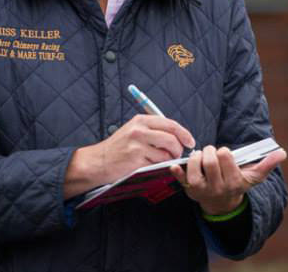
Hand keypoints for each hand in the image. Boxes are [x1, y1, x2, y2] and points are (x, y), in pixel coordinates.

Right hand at [64, 115, 194, 197]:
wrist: (98, 161)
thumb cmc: (118, 147)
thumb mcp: (133, 130)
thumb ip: (153, 129)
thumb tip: (177, 135)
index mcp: (141, 120)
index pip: (170, 124)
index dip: (184, 133)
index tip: (190, 141)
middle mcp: (139, 131)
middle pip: (171, 138)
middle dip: (178, 149)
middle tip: (177, 154)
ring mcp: (137, 146)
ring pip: (166, 153)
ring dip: (169, 159)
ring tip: (163, 161)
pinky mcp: (136, 161)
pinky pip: (157, 164)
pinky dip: (159, 167)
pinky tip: (152, 166)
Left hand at [169, 145, 286, 215]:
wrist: (222, 205)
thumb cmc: (237, 184)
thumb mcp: (253, 176)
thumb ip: (267, 164)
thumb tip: (282, 153)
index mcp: (233, 182)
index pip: (225, 156)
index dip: (223, 151)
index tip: (224, 154)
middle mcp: (217, 187)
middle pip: (209, 160)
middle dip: (210, 151)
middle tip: (211, 152)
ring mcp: (201, 190)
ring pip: (194, 168)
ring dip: (196, 157)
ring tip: (200, 157)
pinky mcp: (188, 190)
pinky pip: (180, 179)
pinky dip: (176, 171)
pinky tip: (176, 165)